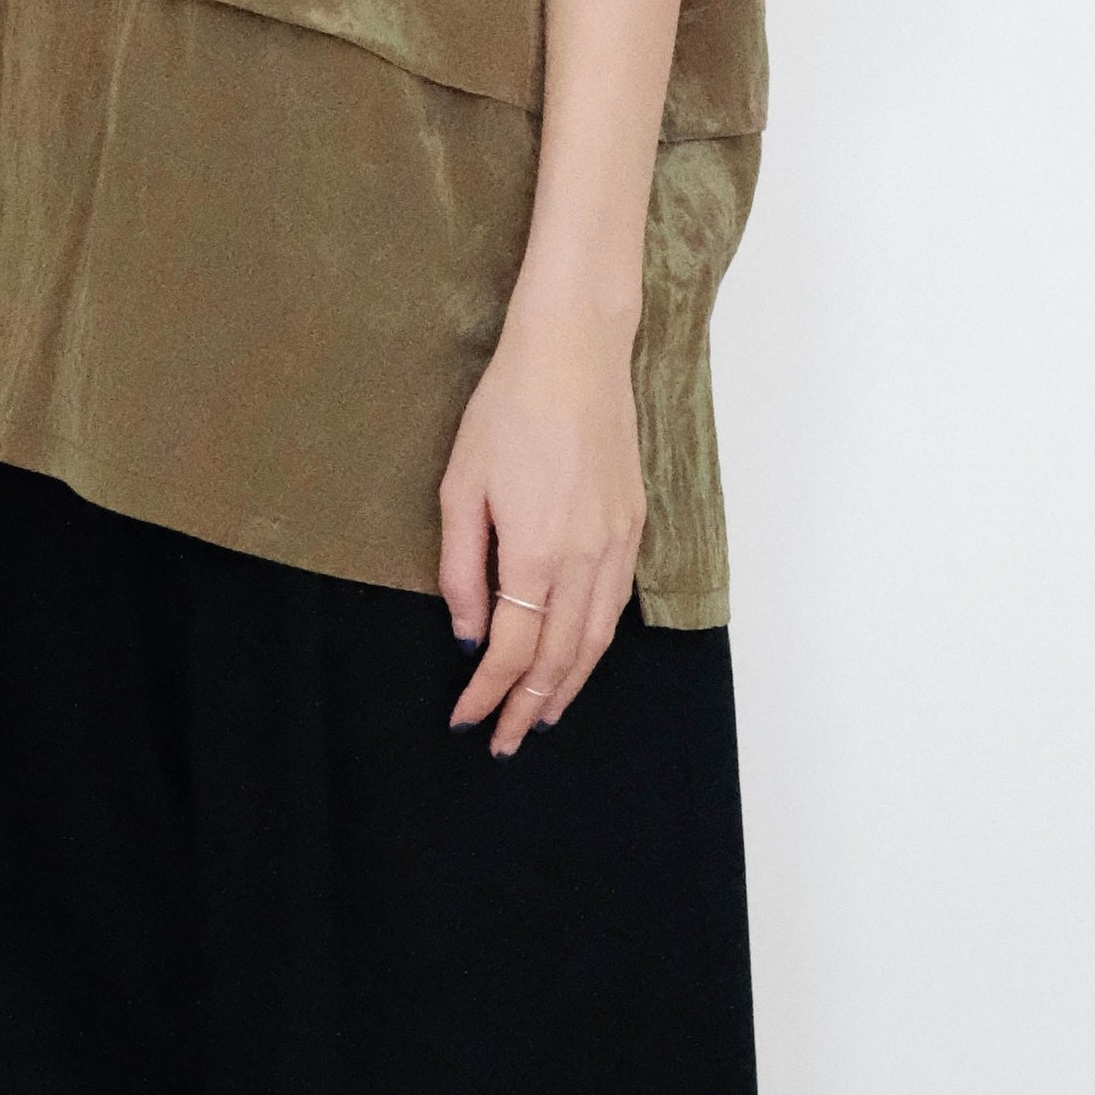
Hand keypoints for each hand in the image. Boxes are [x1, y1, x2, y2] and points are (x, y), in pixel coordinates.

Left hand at [437, 292, 646, 755]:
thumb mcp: (461, 485)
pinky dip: (597, 642)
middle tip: (507, 742)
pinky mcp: (634, 523)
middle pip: (560, 657)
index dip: (487, 693)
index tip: (466, 720)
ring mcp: (616, 541)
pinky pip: (616, 602)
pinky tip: (580, 654)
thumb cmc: (508, 408)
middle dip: (530, 706)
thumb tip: (465, 629)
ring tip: (544, 714)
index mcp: (535, 550)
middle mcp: (585, 556)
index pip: (512, 649)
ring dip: (570, 684)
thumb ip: (460, 566)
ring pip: (596, 637)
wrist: (575, 351)